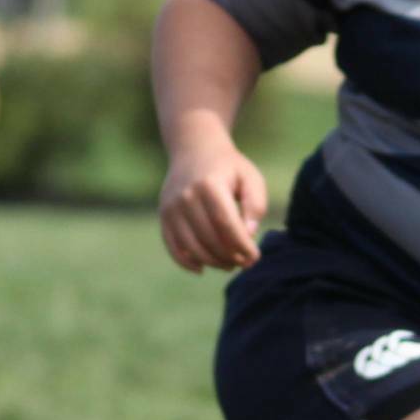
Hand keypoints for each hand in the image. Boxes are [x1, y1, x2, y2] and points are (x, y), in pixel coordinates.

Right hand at [159, 134, 267, 271]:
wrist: (194, 151)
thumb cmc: (229, 168)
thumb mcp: (250, 178)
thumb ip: (255, 205)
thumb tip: (249, 234)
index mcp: (209, 185)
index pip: (226, 224)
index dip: (241, 245)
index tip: (254, 257)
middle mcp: (186, 196)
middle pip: (208, 238)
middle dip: (229, 256)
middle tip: (244, 262)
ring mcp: (171, 208)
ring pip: (192, 247)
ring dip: (213, 262)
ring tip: (229, 264)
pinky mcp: (164, 217)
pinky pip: (174, 248)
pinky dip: (187, 263)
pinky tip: (203, 268)